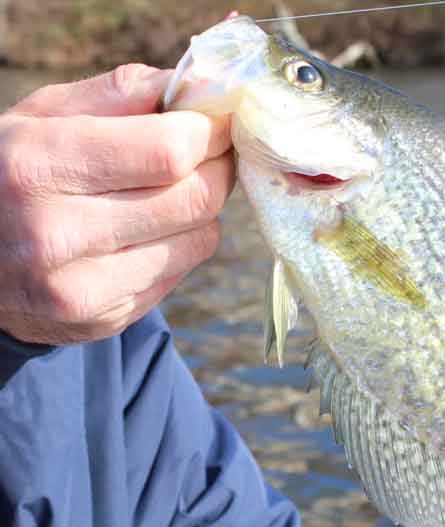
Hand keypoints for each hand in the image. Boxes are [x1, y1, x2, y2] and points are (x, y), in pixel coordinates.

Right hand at [0, 64, 233, 344]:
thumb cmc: (13, 172)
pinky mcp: (104, 319)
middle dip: (219, 167)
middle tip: (212, 152)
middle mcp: (56, 235)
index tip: (215, 119)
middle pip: (196, 198)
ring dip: (203, 209)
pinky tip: (148, 230)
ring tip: (172, 190)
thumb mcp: (42, 117)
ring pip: (202, 238)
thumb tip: (202, 85)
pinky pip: (183, 271)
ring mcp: (81, 288)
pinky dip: (182, 243)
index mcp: (37, 166)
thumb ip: (121, 94)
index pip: (168, 151)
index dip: (209, 131)